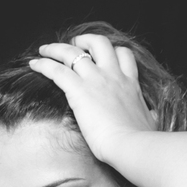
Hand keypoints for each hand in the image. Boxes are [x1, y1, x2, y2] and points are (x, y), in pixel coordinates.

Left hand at [29, 34, 156, 165]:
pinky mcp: (79, 91)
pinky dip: (44, 64)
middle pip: (99, 43)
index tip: (102, 56)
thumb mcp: (151, 121)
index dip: (112, 52)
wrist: (132, 145)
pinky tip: (34, 64)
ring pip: (73, 52)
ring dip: (57, 48)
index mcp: (129, 83)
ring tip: (46, 49)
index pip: (123, 56)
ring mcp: (95, 80)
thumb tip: (153, 115)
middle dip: (86, 40)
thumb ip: (149, 114)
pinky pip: (57, 70)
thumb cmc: (141, 139)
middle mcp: (112, 75)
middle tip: (75, 44)